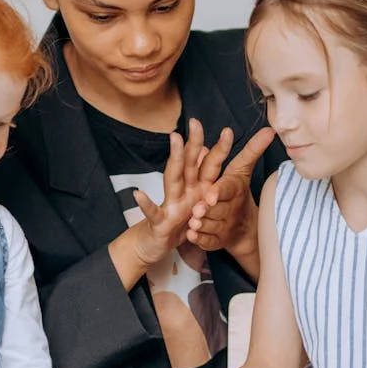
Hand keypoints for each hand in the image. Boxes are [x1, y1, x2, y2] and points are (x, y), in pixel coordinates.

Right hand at [131, 119, 232, 264]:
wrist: (154, 245)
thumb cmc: (176, 221)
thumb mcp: (193, 201)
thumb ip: (200, 177)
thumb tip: (206, 150)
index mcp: (195, 187)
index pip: (207, 164)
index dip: (218, 148)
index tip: (228, 130)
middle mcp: (183, 191)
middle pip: (189, 164)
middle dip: (193, 142)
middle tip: (196, 122)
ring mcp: (170, 204)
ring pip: (173, 179)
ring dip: (174, 159)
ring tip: (175, 139)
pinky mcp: (159, 223)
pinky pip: (153, 213)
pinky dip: (146, 204)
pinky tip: (138, 194)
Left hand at [188, 127, 274, 256]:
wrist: (245, 227)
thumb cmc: (238, 192)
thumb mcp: (243, 169)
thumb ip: (252, 150)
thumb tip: (269, 130)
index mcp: (234, 190)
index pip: (228, 189)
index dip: (220, 192)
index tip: (211, 194)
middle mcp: (230, 209)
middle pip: (218, 209)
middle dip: (208, 210)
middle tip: (198, 210)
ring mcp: (224, 226)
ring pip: (212, 226)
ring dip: (203, 225)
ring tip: (193, 222)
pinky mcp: (218, 241)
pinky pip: (209, 242)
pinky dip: (201, 240)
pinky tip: (192, 236)